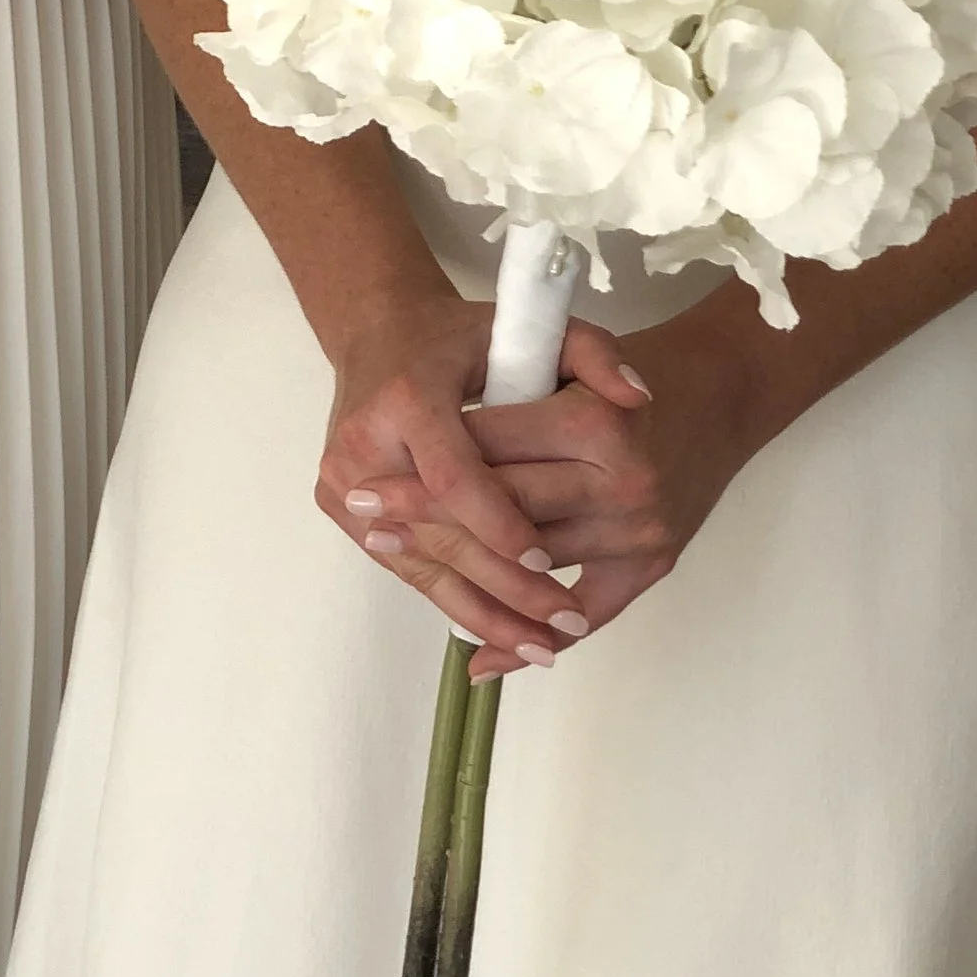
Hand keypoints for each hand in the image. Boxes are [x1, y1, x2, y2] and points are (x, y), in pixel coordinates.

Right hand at [317, 286, 653, 672]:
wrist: (377, 331)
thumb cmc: (459, 337)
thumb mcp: (527, 328)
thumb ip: (592, 352)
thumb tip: (639, 396)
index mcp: (409, 395)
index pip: (457, 478)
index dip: (503, 525)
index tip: (549, 561)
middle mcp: (365, 440)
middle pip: (442, 534)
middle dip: (506, 585)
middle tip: (565, 620)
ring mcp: (343, 477)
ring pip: (423, 563)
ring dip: (485, 612)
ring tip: (543, 648)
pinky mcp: (338, 503)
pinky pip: (406, 566)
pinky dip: (455, 602)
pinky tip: (500, 633)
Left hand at [382, 308, 766, 678]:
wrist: (717, 395)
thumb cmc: (626, 376)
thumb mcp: (570, 353)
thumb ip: (513, 378)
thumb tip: (438, 433)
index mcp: (593, 424)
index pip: (488, 454)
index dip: (423, 468)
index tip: (368, 482)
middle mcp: (621, 483)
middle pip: (503, 511)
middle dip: (427, 518)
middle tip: (366, 521)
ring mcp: (640, 533)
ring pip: (534, 566)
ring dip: (468, 577)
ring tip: (408, 573)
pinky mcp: (652, 564)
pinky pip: (587, 615)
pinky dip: (532, 636)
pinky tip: (482, 657)